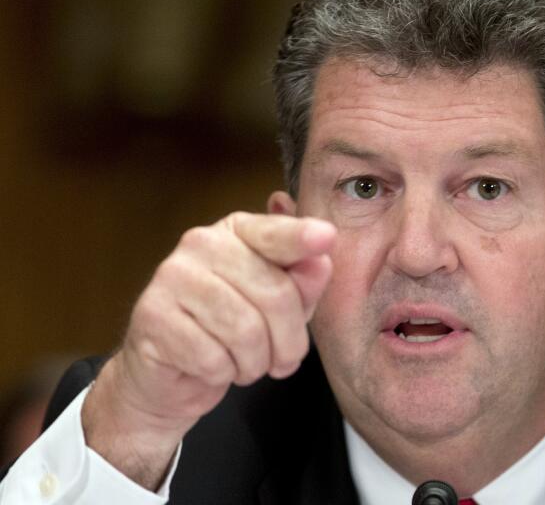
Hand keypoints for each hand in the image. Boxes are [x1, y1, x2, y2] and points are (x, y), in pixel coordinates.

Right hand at [81, 212, 335, 488]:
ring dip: (255, 362)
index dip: (300, 238)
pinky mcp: (153, 316)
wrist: (171, 377)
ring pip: (246, 330)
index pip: (274, 233)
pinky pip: (213, 357)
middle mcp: (201, 243)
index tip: (326, 237)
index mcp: (237, 232)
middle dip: (289, 341)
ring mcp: (172, 276)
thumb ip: (302, 283)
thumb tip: (320, 262)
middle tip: (283, 360)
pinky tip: (214, 368)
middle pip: (274, 293)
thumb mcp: (281, 308)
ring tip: (246, 364)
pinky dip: (224, 374)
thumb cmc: (234, 334)